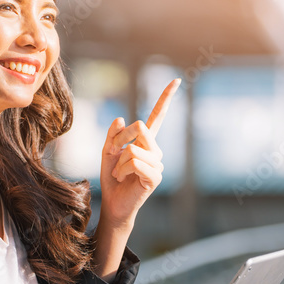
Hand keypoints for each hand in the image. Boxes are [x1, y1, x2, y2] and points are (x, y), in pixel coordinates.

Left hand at [99, 78, 179, 227]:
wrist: (113, 204)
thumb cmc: (112, 178)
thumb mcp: (107, 152)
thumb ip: (113, 135)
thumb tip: (121, 119)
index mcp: (145, 142)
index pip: (157, 116)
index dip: (165, 98)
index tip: (176, 80)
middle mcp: (155, 150)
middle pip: (140, 127)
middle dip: (120, 139)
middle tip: (113, 155)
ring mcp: (157, 163)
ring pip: (134, 148)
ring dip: (120, 161)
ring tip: (120, 174)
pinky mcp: (155, 176)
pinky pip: (135, 162)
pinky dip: (123, 169)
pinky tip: (124, 179)